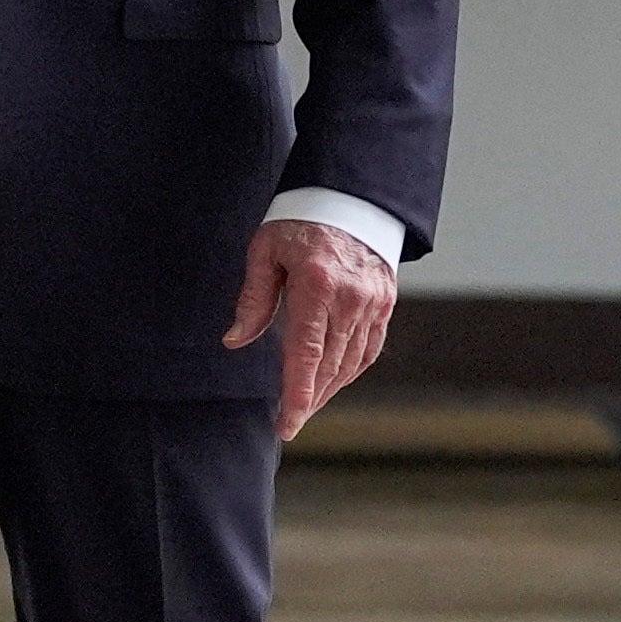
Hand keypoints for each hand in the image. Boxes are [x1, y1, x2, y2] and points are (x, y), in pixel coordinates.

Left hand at [224, 217, 396, 441]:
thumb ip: (253, 298)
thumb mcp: (265, 250)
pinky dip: (351, 371)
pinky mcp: (385, 302)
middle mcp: (350, 298)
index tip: (287, 425)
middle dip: (308, 400)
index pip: (306, 355)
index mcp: (317, 285)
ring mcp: (373, 302)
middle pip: (329, 366)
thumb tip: (235, 340)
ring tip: (306, 406)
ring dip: (328, 389)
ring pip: (351, 362)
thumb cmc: (299, 220)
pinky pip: (369, 348)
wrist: (350, 196)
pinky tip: (333, 382)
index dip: (296, 395)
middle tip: (289, 422)